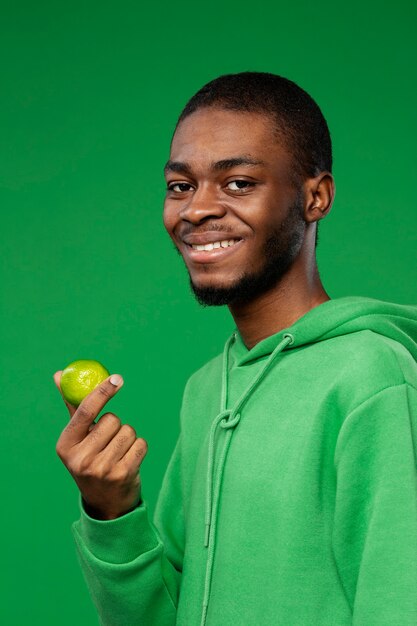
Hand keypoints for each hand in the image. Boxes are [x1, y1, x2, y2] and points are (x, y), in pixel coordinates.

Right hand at [54, 371, 147, 519]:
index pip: (84, 411)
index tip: (117, 378)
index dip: (102, 392)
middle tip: (108, 442)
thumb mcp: (77, 438)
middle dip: (115, 426)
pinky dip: (139, 448)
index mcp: (65, 445)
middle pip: (112, 419)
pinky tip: (128, 460)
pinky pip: (141, 444)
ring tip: (117, 453)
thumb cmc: (90, 459)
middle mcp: (80, 459)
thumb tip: (59, 374)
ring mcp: (102, 469)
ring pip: (128, 431)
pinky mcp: (123, 475)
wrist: (106, 503)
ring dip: (128, 437)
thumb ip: (73, 407)